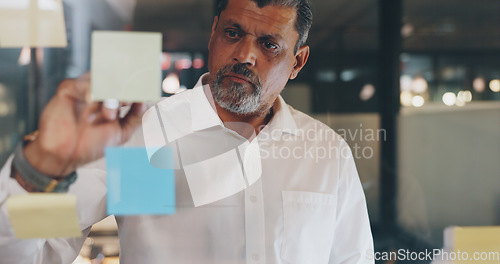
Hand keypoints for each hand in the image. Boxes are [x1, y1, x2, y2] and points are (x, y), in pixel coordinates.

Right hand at [23, 74, 145, 176]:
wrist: (63, 156)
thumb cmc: (90, 144)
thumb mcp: (120, 133)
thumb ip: (135, 118)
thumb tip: (147, 102)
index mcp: (113, 98)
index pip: (128, 85)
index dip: (138, 85)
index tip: (148, 89)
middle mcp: (99, 90)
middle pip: (117, 78)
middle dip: (126, 87)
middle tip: (129, 99)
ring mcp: (84, 88)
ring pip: (102, 79)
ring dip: (108, 93)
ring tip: (109, 111)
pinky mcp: (67, 89)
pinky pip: (82, 83)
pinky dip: (90, 91)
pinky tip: (91, 102)